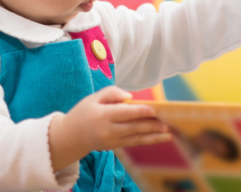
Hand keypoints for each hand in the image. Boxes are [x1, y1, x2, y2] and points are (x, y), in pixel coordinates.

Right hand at [48, 86, 171, 171]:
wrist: (71, 136)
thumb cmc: (84, 112)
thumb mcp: (94, 97)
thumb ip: (112, 93)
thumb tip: (130, 97)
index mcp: (102, 115)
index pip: (125, 113)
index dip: (140, 112)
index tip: (154, 110)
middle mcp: (108, 130)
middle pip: (134, 127)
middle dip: (152, 126)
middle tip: (168, 123)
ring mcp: (112, 141)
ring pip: (136, 138)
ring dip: (154, 136)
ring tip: (169, 133)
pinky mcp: (115, 147)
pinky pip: (134, 143)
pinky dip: (147, 141)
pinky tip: (158, 138)